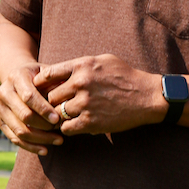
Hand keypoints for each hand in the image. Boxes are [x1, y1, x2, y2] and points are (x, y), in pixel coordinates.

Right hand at [0, 62, 63, 155]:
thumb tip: (66, 101)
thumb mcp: (48, 74)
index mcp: (16, 77)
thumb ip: (55, 84)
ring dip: (40, 139)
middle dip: (44, 126)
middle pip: (23, 115)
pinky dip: (30, 146)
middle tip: (61, 131)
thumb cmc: (40, 77)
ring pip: (19, 130)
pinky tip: (45, 149)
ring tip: (58, 141)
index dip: (43, 110)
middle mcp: (4, 91)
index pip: (29, 97)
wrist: (19, 77)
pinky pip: (14, 138)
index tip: (58, 119)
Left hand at [33, 54, 165, 135]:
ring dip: (59, 116)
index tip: (42, 89)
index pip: (48, 74)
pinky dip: (67, 128)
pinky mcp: (91, 122)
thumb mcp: (102, 60)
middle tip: (53, 106)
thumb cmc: (125, 76)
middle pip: (50, 96)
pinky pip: (66, 127)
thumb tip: (60, 71)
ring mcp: (85, 103)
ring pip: (56, 113)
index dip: (41, 84)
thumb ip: (81, 64)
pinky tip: (74, 124)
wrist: (146, 97)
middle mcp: (80, 83)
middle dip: (51, 102)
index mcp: (82, 65)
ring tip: (63, 116)